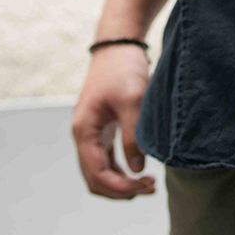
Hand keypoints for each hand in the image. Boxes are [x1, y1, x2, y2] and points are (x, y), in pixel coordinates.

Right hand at [71, 46, 156, 198]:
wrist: (118, 44)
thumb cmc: (123, 68)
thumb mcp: (132, 100)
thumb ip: (133, 136)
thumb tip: (138, 170)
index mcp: (84, 130)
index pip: (97, 174)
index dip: (120, 187)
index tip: (145, 186)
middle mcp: (83, 135)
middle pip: (96, 178)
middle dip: (121, 189)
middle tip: (151, 188)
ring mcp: (92, 132)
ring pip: (100, 171)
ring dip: (121, 182)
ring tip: (149, 184)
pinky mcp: (103, 128)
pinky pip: (107, 159)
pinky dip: (121, 169)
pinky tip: (140, 170)